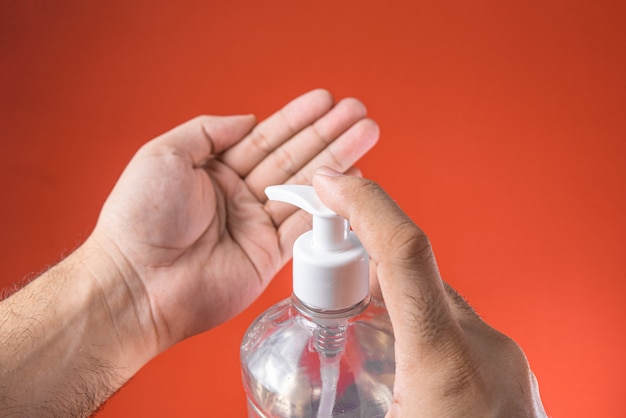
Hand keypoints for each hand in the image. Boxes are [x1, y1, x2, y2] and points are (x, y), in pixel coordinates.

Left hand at [90, 89, 378, 348]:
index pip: (265, 137)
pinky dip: (330, 207)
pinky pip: (305, 226)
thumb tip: (247, 119)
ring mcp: (255, 225)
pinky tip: (351, 185)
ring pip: (306, 187)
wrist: (137, 283)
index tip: (325, 101)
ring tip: (366, 135)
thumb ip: (207, 130)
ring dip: (337, 162)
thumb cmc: (139, 219)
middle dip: (328, 134)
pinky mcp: (267, 256)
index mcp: (215, 170)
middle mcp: (239, 195)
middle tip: (359, 113)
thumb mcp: (164, 154)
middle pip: (293, 158)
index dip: (297, 118)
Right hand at [313, 169, 546, 416]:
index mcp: (444, 364)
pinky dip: (421, 331)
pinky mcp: (511, 371)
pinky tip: (402, 366)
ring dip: (392, 304)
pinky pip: (458, 330)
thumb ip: (336, 401)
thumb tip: (282, 405)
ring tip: (360, 337)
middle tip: (326, 293)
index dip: (366, 204)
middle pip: (414, 273)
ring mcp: (504, 358)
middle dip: (362, 267)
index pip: (405, 253)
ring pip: (435, 303)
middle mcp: (483, 349)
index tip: (331, 182)